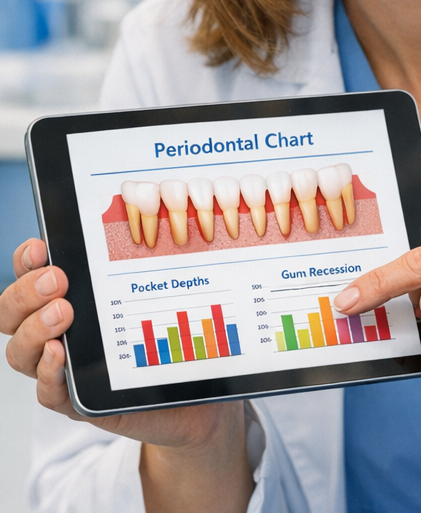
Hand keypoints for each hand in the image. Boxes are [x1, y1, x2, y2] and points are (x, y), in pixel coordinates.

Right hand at [1, 238, 253, 512]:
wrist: (192, 395)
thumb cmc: (170, 335)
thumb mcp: (157, 294)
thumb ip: (147, 267)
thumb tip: (158, 229)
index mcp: (69, 296)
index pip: (30, 275)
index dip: (27, 260)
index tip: (42, 247)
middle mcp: (56, 330)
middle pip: (12, 313)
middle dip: (26, 293)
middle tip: (57, 281)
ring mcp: (64, 366)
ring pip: (20, 352)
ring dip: (35, 330)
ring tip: (63, 313)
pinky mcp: (77, 401)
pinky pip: (48, 391)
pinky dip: (50, 372)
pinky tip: (61, 354)